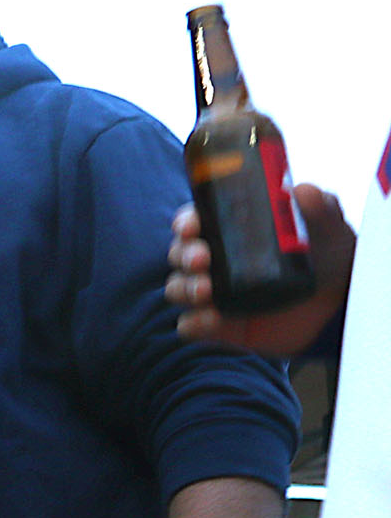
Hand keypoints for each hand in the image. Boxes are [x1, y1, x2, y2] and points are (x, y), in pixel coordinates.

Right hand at [166, 187, 353, 357]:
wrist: (339, 301)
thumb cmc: (328, 256)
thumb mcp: (328, 227)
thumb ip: (320, 206)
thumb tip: (301, 191)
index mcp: (230, 230)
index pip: (194, 222)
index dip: (186, 223)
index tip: (191, 226)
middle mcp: (216, 260)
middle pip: (179, 254)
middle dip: (185, 255)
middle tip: (201, 260)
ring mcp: (215, 293)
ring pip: (178, 288)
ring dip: (185, 288)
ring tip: (206, 292)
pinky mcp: (220, 325)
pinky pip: (191, 325)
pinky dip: (193, 323)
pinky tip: (211, 319)